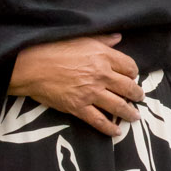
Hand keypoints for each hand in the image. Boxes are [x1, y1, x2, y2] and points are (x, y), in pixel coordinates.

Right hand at [10, 34, 142, 137]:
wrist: (31, 66)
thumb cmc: (53, 48)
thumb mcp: (80, 38)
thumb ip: (102, 40)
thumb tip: (118, 38)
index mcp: (103, 56)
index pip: (129, 66)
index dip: (133, 73)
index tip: (133, 76)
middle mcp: (102, 75)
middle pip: (128, 87)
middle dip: (137, 94)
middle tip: (139, 97)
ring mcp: (91, 93)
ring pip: (118, 106)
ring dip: (129, 113)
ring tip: (135, 116)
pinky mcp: (79, 107)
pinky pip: (99, 121)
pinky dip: (110, 128)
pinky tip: (117, 132)